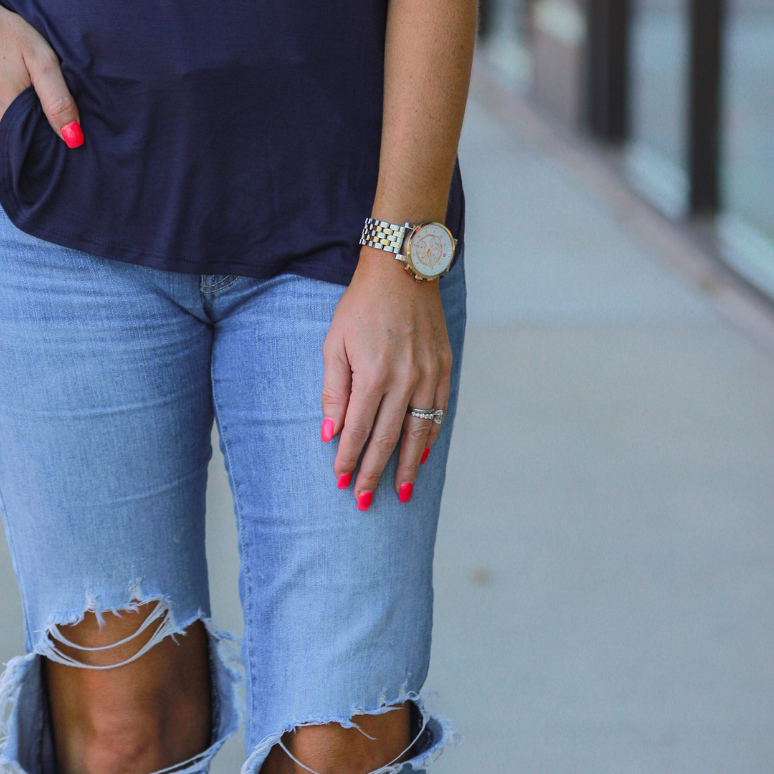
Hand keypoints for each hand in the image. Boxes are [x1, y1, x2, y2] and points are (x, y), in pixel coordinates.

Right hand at [0, 0, 82, 149]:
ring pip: (0, 147)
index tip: (52, 120)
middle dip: (32, 137)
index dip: (50, 139)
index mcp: (9, 114)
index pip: (39, 148)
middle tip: (34, 106)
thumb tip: (73, 137)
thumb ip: (58, 100)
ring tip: (15, 105)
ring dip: (11, 136)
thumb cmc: (3, 33)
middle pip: (19, 149)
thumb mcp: (40, 57)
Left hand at [321, 250, 451, 509]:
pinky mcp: (443, 368)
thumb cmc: (360, 306)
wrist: (402, 271)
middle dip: (374, 473)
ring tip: (402, 493)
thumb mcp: (335, 343)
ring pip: (418, 433)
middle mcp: (404, 380)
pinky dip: (429, 437)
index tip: (341, 481)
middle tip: (365, 501)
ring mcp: (428, 376)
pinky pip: (438, 413)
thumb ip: (334, 390)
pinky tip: (422, 454)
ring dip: (408, 466)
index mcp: (372, 375)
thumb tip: (330, 432)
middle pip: (387, 440)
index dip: (348, 459)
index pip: (357, 430)